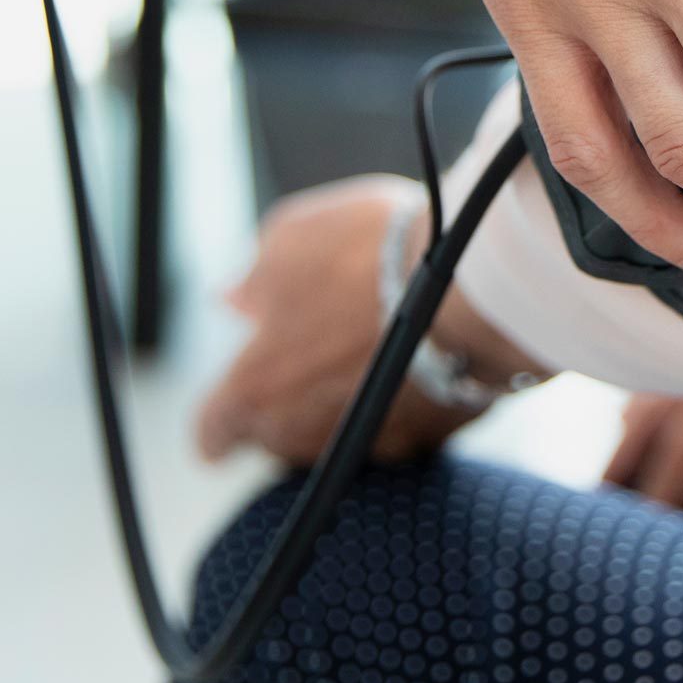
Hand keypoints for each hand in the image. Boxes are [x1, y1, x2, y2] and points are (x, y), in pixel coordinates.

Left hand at [196, 175, 510, 465]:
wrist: (471, 285)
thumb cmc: (371, 258)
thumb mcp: (291, 239)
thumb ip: (253, 279)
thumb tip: (236, 298)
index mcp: (256, 390)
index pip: (212, 435)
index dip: (217, 422)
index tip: (225, 410)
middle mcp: (305, 433)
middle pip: (278, 437)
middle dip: (286, 402)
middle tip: (312, 351)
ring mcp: (369, 443)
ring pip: (340, 435)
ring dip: (345, 403)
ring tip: (369, 345)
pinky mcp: (430, 439)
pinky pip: (402, 424)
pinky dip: (401, 398)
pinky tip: (418, 355)